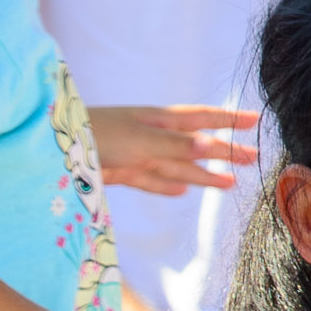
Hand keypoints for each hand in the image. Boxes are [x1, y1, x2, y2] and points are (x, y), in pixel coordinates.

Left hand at [85, 105, 260, 198]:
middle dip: (223, 151)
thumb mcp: (140, 139)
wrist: (56, 150)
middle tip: (251, 158)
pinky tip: (180, 191)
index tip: (254, 120)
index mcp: (159, 120)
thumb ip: (174, 145)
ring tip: (228, 183)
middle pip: (195, 145)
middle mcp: (152, 136)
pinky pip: (151, 180)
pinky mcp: (121, 172)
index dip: (228, 120)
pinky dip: (167, 186)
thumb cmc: (98, 135)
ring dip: (202, 174)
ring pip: (177, 166)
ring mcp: (137, 155)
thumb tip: (210, 145)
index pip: (202, 118)